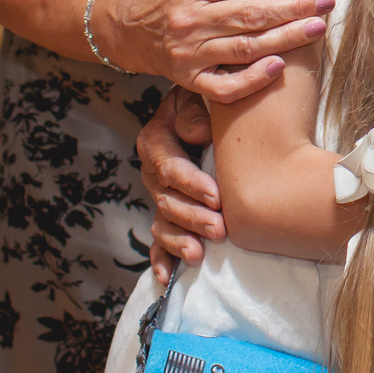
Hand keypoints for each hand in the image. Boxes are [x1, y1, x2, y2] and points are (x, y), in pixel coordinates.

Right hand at [102, 0, 332, 85]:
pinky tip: (279, 66)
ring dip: (285, 38)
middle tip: (326, 2)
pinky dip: (251, 80)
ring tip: (317, 28)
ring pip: (245, 48)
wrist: (126, 29)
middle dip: (293, 8)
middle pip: (251, 15)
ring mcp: (190, 53)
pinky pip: (223, 87)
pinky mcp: (188, 80)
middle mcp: (191, 19)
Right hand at [139, 87, 223, 282]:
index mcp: (157, 140)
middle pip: (167, 199)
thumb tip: (199, 133)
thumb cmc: (208, 101)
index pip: (170, 166)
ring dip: (180, 240)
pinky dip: (162, 257)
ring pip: (164, 222)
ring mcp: (160, 194)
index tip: (217, 196)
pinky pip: (159, 239)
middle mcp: (154, 170)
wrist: (210, 109)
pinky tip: (166, 277)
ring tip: (199, 255)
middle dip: (192, 217)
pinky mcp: (169, 213)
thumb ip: (194, 111)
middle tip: (219, 230)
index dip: (191, 183)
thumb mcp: (197, 95)